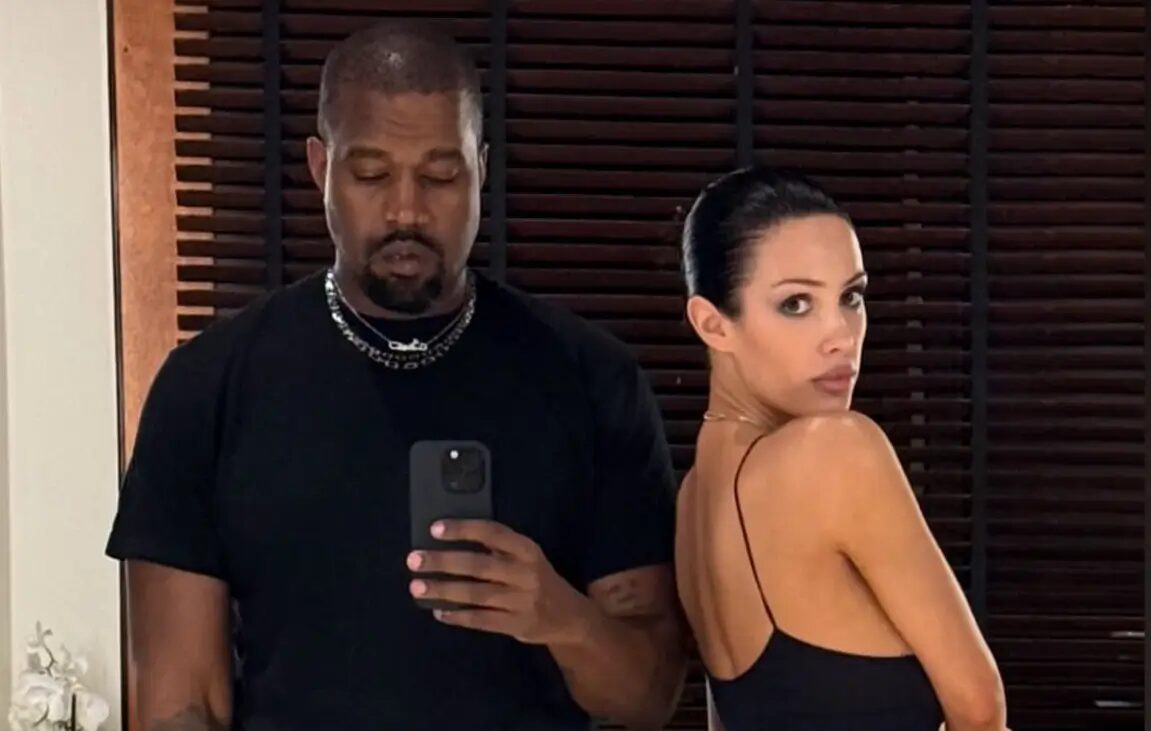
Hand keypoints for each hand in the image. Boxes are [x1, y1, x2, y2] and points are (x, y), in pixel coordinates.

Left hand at [407, 519, 590, 645]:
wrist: (570, 617)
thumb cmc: (537, 579)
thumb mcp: (526, 557)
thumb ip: (497, 549)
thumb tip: (450, 540)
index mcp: (526, 549)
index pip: (492, 533)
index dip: (463, 529)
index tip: (434, 528)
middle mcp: (525, 573)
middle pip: (478, 564)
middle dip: (443, 561)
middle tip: (414, 559)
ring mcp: (521, 600)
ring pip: (476, 594)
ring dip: (443, 590)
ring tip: (417, 587)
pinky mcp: (517, 624)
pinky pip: (481, 620)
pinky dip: (458, 616)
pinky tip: (438, 611)